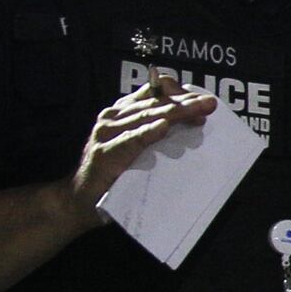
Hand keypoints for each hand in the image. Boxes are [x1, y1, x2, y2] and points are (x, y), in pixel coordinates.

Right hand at [69, 70, 218, 212]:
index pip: (153, 92)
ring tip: (197, 112)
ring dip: (174, 113)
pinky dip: (147, 133)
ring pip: (146, 117)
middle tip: (210, 103)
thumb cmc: (114, 172)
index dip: (178, 93)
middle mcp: (113, 117)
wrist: (80, 199)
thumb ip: (156, 132)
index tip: (203, 100)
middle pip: (154, 103)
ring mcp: (107, 134)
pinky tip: (163, 128)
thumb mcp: (137, 146)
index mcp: (122, 112)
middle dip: (184, 102)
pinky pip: (130, 141)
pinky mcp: (105, 154)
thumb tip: (193, 123)